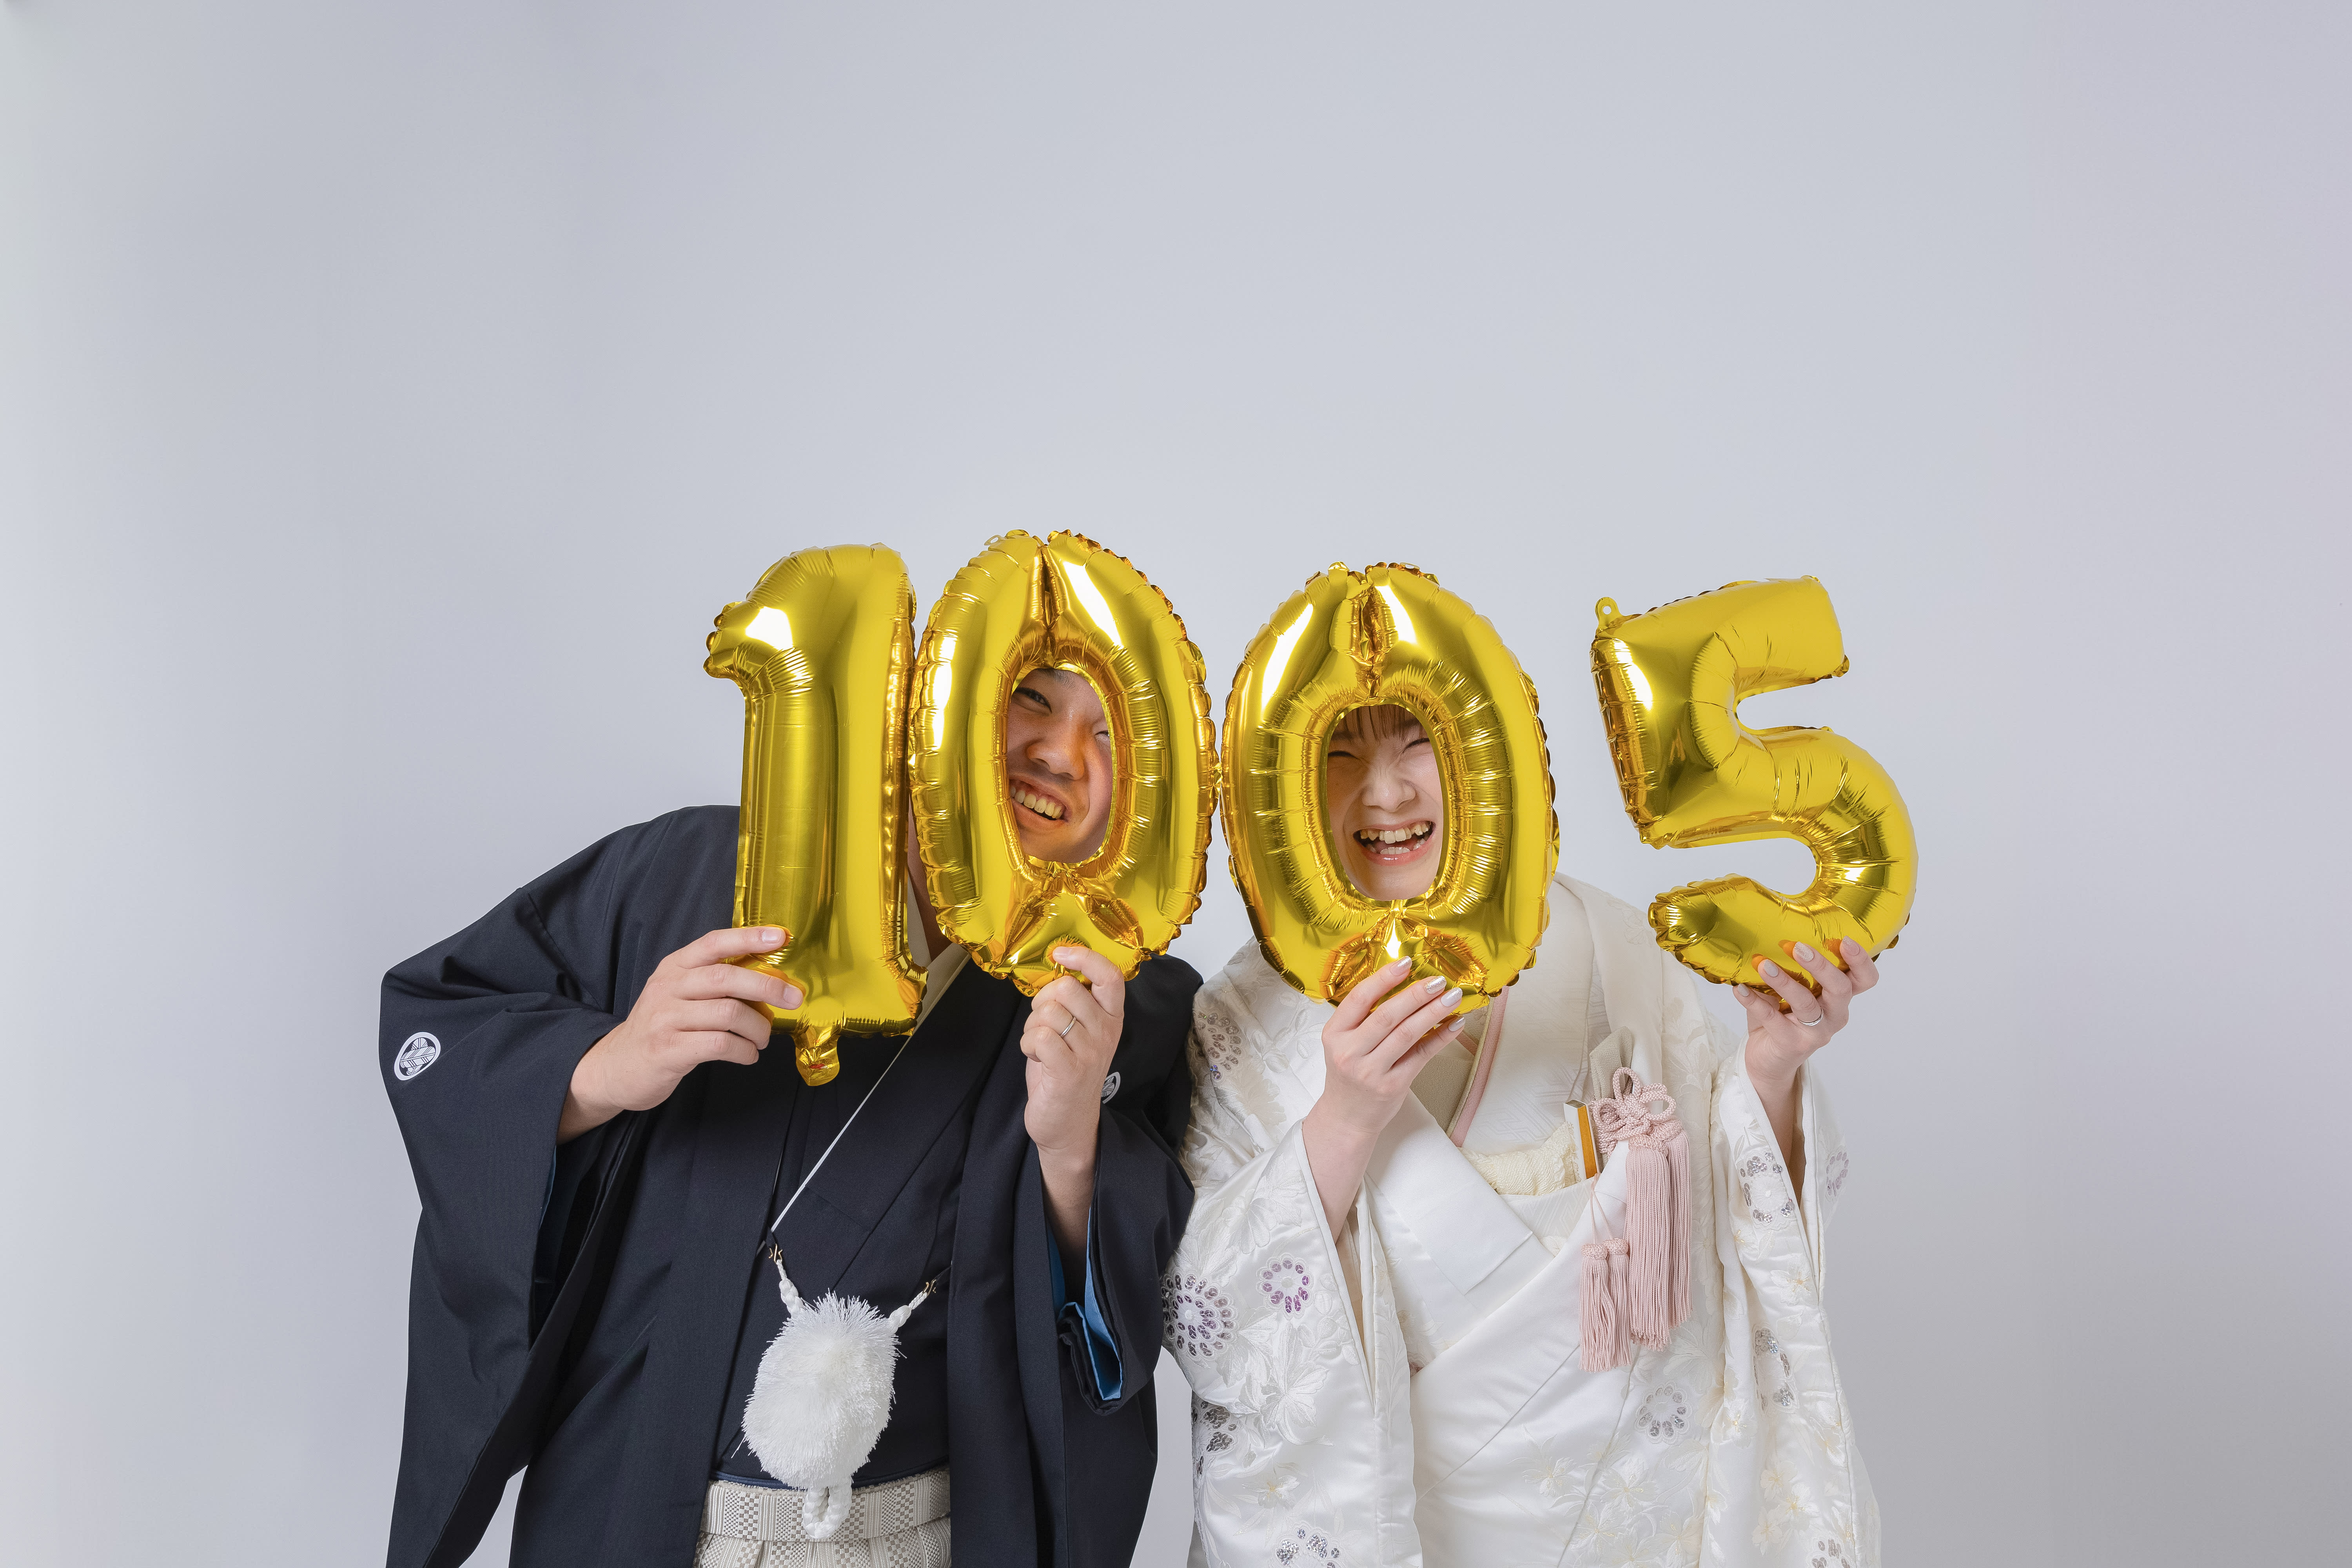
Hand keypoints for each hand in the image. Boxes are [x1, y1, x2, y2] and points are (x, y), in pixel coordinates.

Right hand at [559, 927, 802, 1141]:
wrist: (616, 1066)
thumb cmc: (661, 1027)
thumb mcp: (679, 994)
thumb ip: (713, 982)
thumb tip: (769, 978)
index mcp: (674, 967)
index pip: (713, 942)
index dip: (748, 937)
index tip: (781, 937)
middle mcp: (667, 987)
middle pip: (725, 978)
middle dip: (767, 986)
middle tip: (793, 998)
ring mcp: (665, 1018)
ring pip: (727, 1013)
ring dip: (757, 1027)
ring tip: (762, 1038)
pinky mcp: (667, 1049)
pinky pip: (718, 1044)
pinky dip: (743, 1050)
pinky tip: (748, 1055)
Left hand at [1021, 946, 1124, 1160]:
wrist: (1068, 1123)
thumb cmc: (1067, 1070)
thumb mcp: (1080, 1032)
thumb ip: (1074, 1002)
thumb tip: (1055, 969)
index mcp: (1111, 1017)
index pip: (1110, 975)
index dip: (1085, 957)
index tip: (1061, 954)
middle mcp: (1106, 1032)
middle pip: (1066, 988)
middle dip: (1042, 1001)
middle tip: (1043, 1025)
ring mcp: (1090, 1052)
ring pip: (1048, 1012)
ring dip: (1032, 1027)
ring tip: (1041, 1046)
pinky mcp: (1069, 1071)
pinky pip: (1039, 1037)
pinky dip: (1027, 1044)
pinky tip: (1036, 1058)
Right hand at [1301, 960, 1465, 1232]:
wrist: (1347, 1118)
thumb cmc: (1349, 1074)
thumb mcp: (1343, 1043)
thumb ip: (1364, 1018)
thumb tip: (1404, 983)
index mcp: (1334, 1034)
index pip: (1358, 999)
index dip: (1383, 978)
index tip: (1406, 963)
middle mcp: (1349, 1051)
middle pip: (1387, 1015)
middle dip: (1415, 994)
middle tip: (1438, 980)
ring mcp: (1370, 1071)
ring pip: (1407, 1034)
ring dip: (1433, 1012)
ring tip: (1452, 997)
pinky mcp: (1392, 1086)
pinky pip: (1421, 1055)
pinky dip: (1440, 1038)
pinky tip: (1455, 1024)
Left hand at [1736, 937, 1878, 1082]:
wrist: (1769, 1062)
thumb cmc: (1782, 1019)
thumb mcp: (1788, 993)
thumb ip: (1786, 972)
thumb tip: (1768, 946)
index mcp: (1838, 998)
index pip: (1864, 980)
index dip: (1861, 961)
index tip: (1846, 940)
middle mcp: (1834, 1015)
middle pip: (1841, 989)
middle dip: (1822, 966)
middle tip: (1798, 947)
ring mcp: (1815, 1033)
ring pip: (1806, 1004)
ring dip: (1784, 981)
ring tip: (1764, 965)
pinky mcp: (1793, 1044)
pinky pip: (1773, 1019)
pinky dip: (1755, 1002)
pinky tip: (1740, 990)